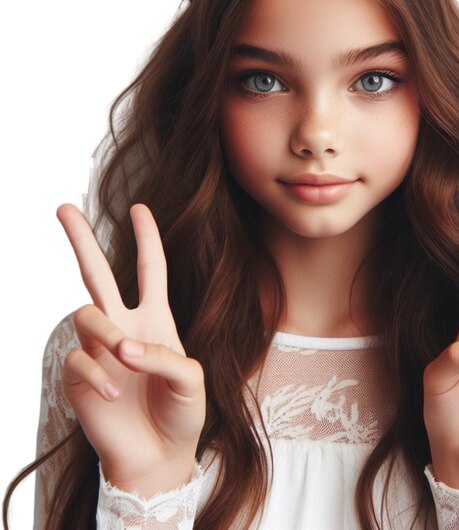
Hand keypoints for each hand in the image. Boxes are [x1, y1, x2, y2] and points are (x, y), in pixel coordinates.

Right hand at [57, 203, 205, 496]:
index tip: (138, 207)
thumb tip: (124, 348)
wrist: (159, 454)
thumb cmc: (181, 412)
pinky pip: (76, 359)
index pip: (149, 270)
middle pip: (97, 273)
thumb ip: (165, 357)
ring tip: (122, 356)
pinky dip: (96, 374)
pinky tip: (114, 394)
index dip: (146, 238)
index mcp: (155, 319)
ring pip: (85, 312)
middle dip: (81, 240)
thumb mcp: (192, 380)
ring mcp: (98, 349)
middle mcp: (123, 326)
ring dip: (104, 331)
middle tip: (63, 207)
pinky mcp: (78, 376)